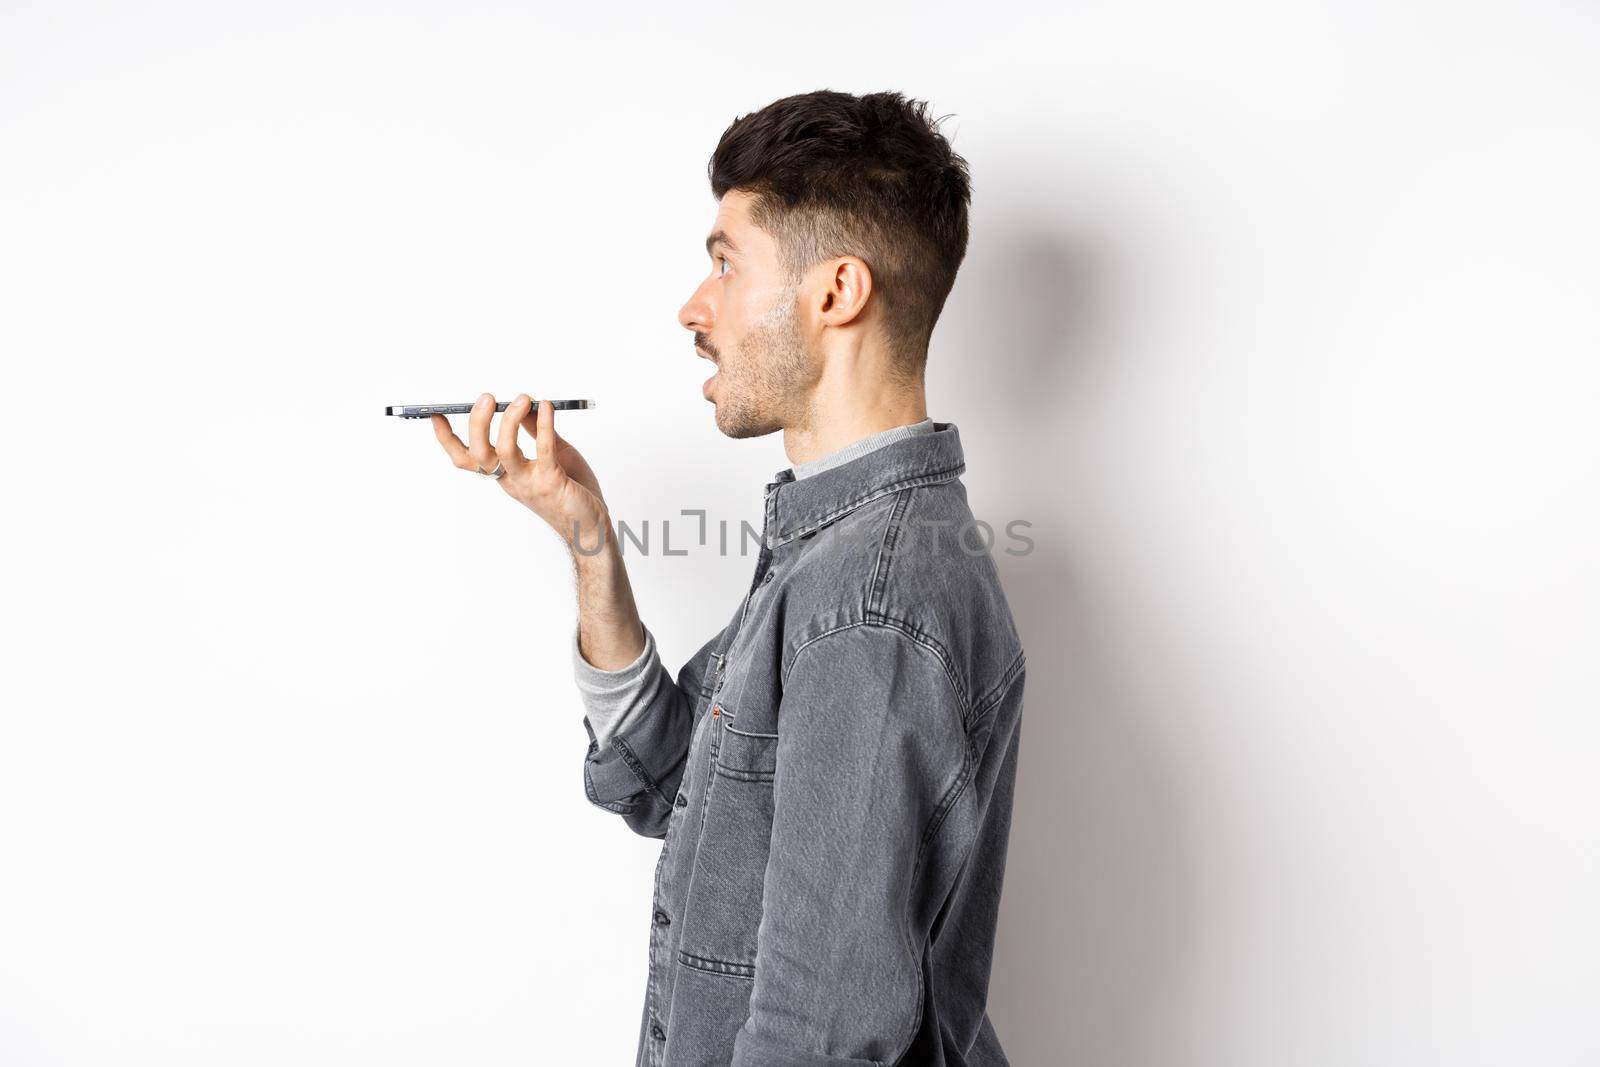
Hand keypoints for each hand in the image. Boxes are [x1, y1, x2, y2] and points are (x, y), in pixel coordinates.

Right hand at [431, 393, 609, 551]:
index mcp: (506, 476)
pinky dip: (544, 426)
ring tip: (521, 398)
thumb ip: (537, 431)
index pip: (468, 460)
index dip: (448, 440)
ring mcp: (530, 483)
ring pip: (504, 452)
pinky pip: (544, 451)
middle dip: (477, 424)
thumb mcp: (553, 455)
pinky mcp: (552, 482)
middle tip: (485, 398)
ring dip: (509, 421)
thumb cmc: (572, 493)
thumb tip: (525, 403)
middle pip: (479, 454)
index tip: (436, 416)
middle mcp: (512, 481)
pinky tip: (547, 408)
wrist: (593, 528)